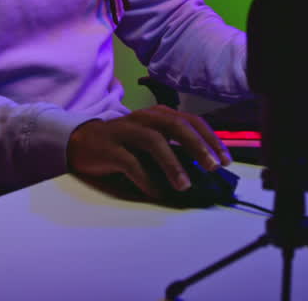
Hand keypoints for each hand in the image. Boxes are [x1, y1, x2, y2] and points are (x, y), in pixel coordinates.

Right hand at [66, 105, 231, 198]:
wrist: (82, 142)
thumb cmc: (125, 143)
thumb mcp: (152, 140)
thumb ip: (175, 147)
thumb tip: (205, 168)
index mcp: (159, 114)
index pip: (191, 121)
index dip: (210, 139)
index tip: (226, 159)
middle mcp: (144, 118)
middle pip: (176, 126)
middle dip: (198, 146)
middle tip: (213, 167)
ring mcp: (125, 131)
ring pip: (154, 141)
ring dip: (172, 163)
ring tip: (185, 185)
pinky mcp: (109, 148)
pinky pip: (130, 162)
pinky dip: (145, 178)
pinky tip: (156, 192)